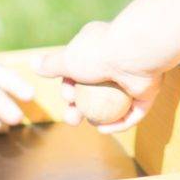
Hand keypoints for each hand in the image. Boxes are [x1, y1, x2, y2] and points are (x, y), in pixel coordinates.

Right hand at [31, 22, 164, 134]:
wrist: (133, 54)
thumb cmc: (98, 54)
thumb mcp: (67, 59)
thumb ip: (51, 64)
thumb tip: (34, 65)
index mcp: (96, 49)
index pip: (79, 72)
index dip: (69, 88)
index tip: (66, 97)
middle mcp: (114, 62)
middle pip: (94, 91)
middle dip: (80, 107)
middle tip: (72, 119)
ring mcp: (131, 77)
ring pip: (112, 103)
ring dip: (99, 117)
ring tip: (92, 125)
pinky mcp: (145, 91)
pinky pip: (131, 111)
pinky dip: (118, 122)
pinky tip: (106, 130)